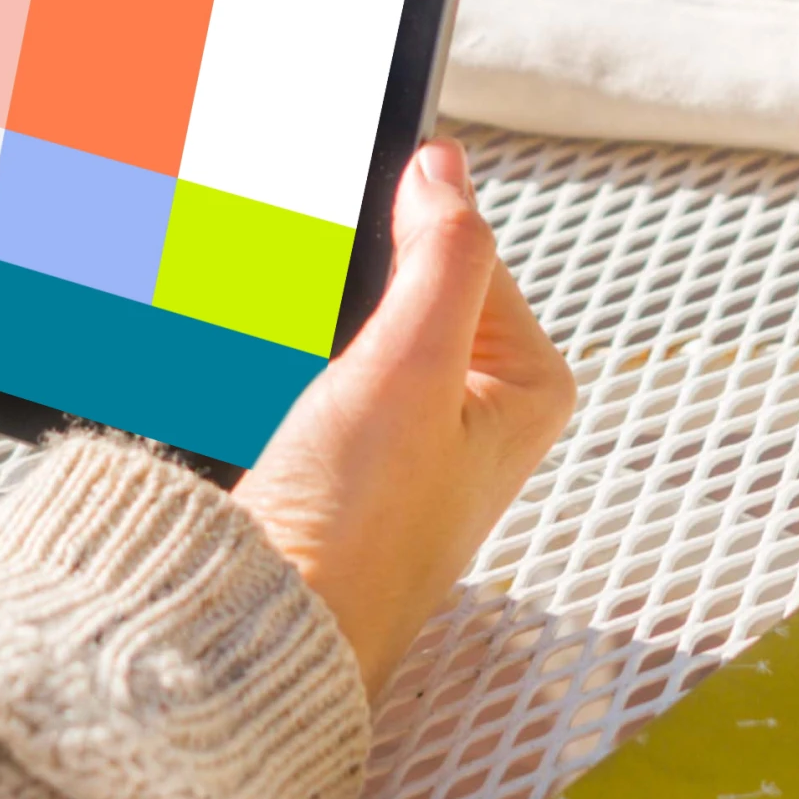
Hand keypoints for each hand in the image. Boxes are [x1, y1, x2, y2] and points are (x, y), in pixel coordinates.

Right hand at [235, 138, 575, 695]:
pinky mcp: (358, 464)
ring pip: (360, 326)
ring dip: (316, 332)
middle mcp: (486, 411)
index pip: (464, 249)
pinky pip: (326, 372)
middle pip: (409, 285)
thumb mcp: (407, 368)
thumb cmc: (354, 532)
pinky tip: (276, 405)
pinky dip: (294, 367)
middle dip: (351, 292)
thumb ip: (442, 253)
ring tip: (298, 389)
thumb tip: (443, 166)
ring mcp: (420, 440)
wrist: (271, 633)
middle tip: (320, 350)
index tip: (342, 259)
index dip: (394, 240)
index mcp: (528, 384)